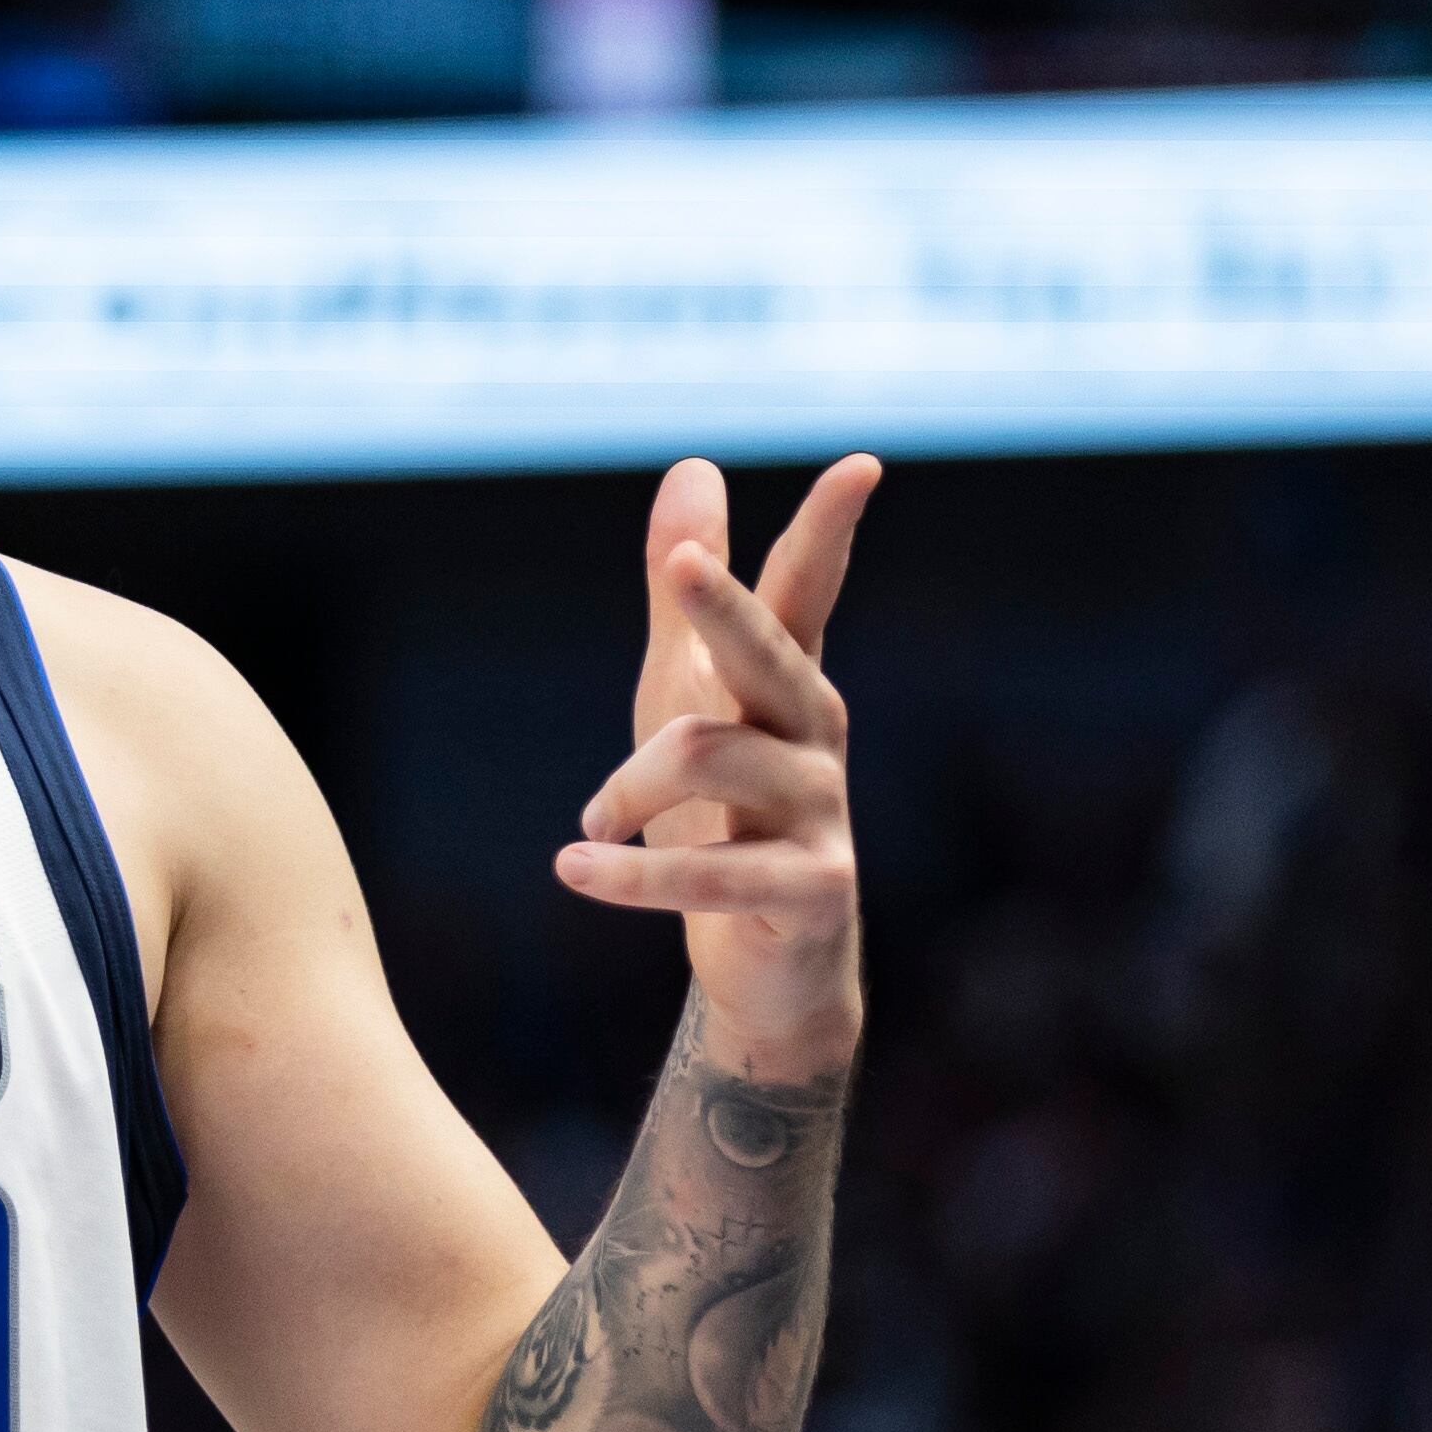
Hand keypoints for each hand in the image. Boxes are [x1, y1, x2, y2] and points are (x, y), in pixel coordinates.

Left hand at [556, 455, 881, 1063]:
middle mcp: (816, 738)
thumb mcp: (686, 692)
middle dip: (723, 609)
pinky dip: (630, 875)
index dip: (828, 531)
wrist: (769, 966)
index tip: (860, 465)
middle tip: (683, 567)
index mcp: (787, 686)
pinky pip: (712, 870)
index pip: (808, 593)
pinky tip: (571, 869)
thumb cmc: (724, 815)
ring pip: (706, 758)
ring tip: (592, 825)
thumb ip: (683, 594)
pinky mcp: (814, 891)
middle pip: (767, 657)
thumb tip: (694, 467)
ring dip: (625, 790)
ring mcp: (822, 815)